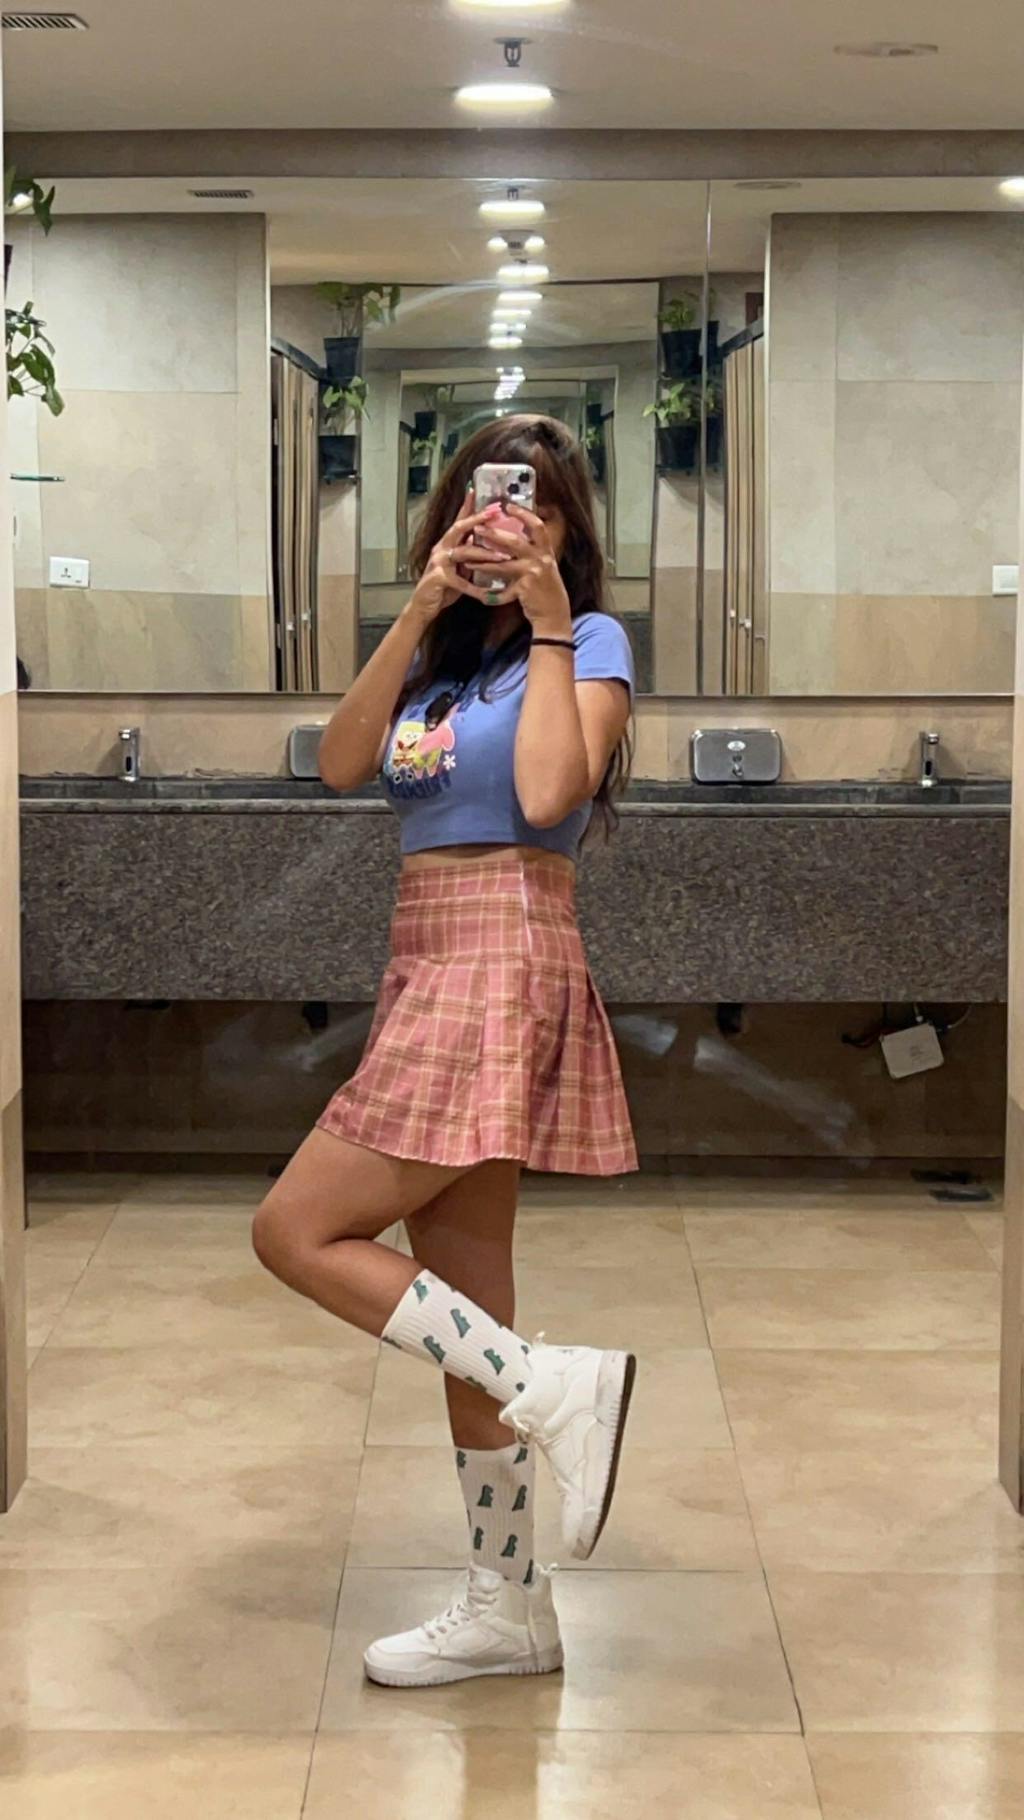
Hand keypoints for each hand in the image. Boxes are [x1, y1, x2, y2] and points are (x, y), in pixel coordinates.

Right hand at [406, 492, 509, 627]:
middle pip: (459, 528)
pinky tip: (487, 593)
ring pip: (464, 552)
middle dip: (477, 519)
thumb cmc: (443, 587)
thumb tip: (485, 544)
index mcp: (447, 544)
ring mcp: (438, 562)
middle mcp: (441, 548)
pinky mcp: (438, 578)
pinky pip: (461, 581)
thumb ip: (469, 555)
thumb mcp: (459, 568)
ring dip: (485, 554)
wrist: (422, 606)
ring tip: (503, 557)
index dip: (467, 506)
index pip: (459, 521)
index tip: (477, 491)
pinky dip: (475, 588)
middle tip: (494, 513)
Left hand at [450, 503, 571, 631]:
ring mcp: (533, 574)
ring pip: (503, 565)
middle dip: (494, 534)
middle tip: (477, 528)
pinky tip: (480, 594)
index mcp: (546, 551)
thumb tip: (514, 538)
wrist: (554, 614)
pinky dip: (491, 594)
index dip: (523, 514)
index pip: (537, 526)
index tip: (508, 506)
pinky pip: (503, 589)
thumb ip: (532, 553)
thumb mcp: (544, 566)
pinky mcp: (525, 589)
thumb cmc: (546, 590)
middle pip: (515, 542)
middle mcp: (541, 559)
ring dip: (483, 561)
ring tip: (467, 557)